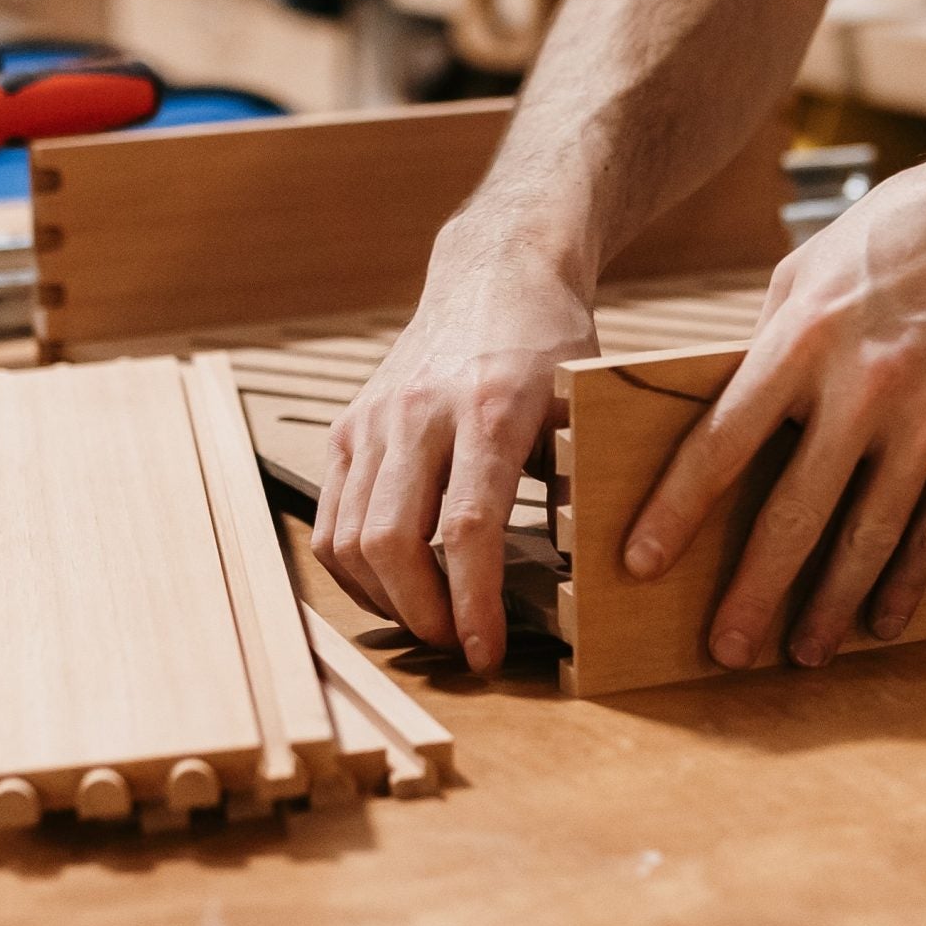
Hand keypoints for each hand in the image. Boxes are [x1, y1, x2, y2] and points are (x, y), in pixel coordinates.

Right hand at [314, 225, 597, 672]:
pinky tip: (394, 589)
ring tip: (431, 624)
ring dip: (386, 599)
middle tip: (457, 647)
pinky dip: (354, 569)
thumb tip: (593, 572)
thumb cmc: (552, 345)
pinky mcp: (348, 427)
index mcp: (489, 410)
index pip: (466, 527)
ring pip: (351, 538)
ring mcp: (375, 420)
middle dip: (422, 613)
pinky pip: (332, 518)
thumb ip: (581, 480)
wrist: (495, 273)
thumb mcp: (586, 404)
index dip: (473, 601)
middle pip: (392, 541)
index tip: (486, 652)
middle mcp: (419, 414)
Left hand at [625, 148, 925, 669]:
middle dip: (753, 592)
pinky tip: (882, 619)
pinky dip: (908, 581)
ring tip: (802, 653)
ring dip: (830, 606)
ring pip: (870, 535)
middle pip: (795, 511)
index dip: (679, 510)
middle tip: (724, 650)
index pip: (724, 442)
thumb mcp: (807, 271)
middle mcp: (865, 381)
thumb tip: (726, 426)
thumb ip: (767, 349)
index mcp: (804, 336)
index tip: (641, 563)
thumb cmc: (898, 232)